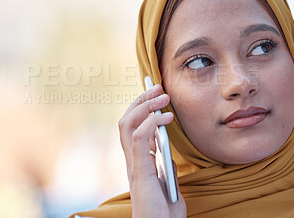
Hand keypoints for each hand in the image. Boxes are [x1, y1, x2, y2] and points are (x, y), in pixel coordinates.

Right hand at [118, 84, 185, 217]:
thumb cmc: (164, 211)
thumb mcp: (167, 182)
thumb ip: (164, 164)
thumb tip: (166, 149)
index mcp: (138, 161)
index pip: (131, 127)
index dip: (141, 107)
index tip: (155, 94)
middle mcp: (131, 160)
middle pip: (126, 120)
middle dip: (141, 100)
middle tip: (157, 87)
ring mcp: (133, 165)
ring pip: (127, 124)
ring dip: (144, 105)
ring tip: (162, 95)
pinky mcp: (140, 171)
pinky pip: (138, 138)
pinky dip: (150, 122)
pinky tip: (166, 117)